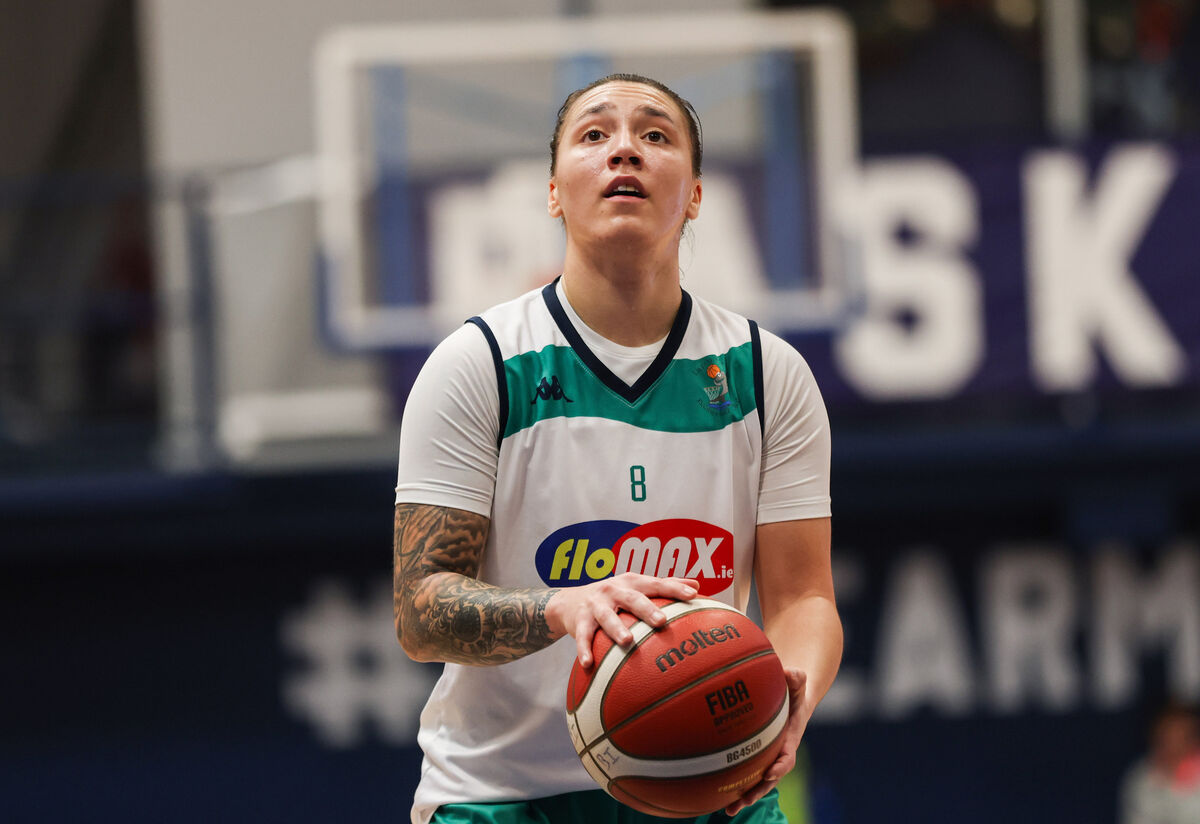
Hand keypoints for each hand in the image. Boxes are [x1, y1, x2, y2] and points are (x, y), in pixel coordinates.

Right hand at [545, 573, 699, 666]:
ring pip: (607, 617)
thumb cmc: (614, 596)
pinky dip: (584, 649)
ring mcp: (596, 605)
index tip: (692, 596)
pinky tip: (588, 663)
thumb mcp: (636, 587)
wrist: (571, 600)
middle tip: (662, 621)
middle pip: (633, 599)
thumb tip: (696, 586)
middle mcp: (614, 590)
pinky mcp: (581, 621)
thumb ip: (664, 586)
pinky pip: (583, 636)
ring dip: (616, 628)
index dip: (674, 588)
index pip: (656, 584)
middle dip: (647, 609)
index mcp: (632, 582)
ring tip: (627, 641)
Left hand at [725, 669, 808, 817]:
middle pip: (769, 778)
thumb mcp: (796, 684)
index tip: (771, 772)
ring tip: (728, 810)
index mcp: (789, 739)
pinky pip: (741, 772)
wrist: (787, 696)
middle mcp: (776, 753)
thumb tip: (791, 672)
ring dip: (743, 796)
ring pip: (754, 781)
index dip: (780, 766)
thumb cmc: (790, 690)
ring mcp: (764, 756)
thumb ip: (796, 679)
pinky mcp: (751, 755)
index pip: (787, 757)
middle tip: (744, 800)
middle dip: (758, 791)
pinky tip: (712, 796)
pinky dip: (729, 785)